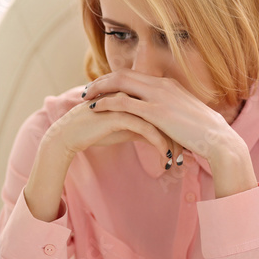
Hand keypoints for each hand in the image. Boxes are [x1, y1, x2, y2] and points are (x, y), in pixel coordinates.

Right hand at [42, 95, 177, 161]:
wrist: (71, 133)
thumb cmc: (97, 130)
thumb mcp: (125, 129)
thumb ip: (143, 128)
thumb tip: (161, 139)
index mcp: (137, 96)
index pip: (165, 110)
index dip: (176, 129)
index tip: (185, 148)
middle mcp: (134, 96)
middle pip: (167, 115)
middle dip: (179, 137)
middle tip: (186, 157)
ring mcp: (128, 104)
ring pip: (160, 123)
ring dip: (172, 144)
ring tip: (177, 162)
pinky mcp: (120, 115)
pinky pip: (147, 131)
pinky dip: (159, 145)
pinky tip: (164, 159)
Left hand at [82, 71, 256, 196]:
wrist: (218, 140)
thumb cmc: (203, 133)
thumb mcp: (184, 116)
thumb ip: (169, 112)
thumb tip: (159, 121)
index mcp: (168, 84)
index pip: (135, 75)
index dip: (115, 80)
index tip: (101, 88)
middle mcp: (162, 85)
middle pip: (124, 74)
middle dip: (103, 81)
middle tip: (87, 90)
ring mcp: (159, 96)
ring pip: (121, 83)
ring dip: (100, 89)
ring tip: (85, 98)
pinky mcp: (156, 111)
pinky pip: (124, 101)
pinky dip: (106, 102)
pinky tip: (95, 108)